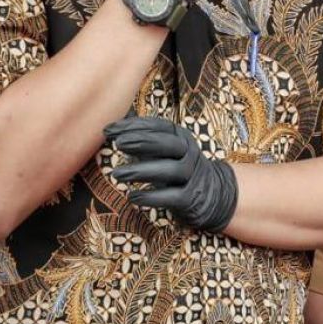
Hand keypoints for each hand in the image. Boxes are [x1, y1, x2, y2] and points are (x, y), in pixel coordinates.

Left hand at [105, 116, 238, 232]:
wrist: (213, 194)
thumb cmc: (177, 168)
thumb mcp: (164, 150)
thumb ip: (142, 139)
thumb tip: (111, 126)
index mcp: (180, 137)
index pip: (159, 126)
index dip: (135, 126)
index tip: (109, 130)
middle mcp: (189, 153)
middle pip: (168, 144)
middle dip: (142, 142)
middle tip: (118, 144)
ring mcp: (192, 175)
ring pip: (170, 169)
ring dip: (142, 171)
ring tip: (117, 174)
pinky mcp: (191, 197)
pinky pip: (172, 196)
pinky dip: (152, 196)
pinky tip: (132, 197)